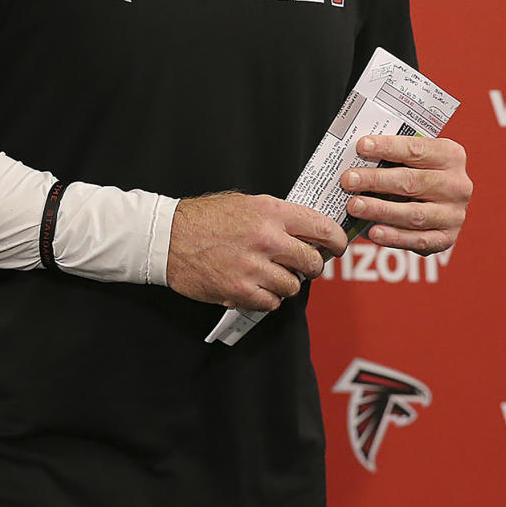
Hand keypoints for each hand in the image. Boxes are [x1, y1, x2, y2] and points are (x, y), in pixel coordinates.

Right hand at [166, 192, 347, 310]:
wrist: (167, 237)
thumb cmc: (205, 218)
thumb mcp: (244, 203)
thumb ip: (276, 216)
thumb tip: (306, 230)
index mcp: (270, 212)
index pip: (321, 227)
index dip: (336, 239)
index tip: (338, 246)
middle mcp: (266, 239)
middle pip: (312, 261)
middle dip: (312, 266)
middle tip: (305, 265)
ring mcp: (254, 267)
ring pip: (293, 285)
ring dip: (286, 283)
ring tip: (270, 274)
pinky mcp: (240, 291)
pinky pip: (272, 302)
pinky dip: (268, 297)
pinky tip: (256, 286)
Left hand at [341, 135, 470, 254]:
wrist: (440, 201)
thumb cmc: (417, 172)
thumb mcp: (412, 157)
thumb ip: (392, 155)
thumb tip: (355, 155)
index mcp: (450, 155)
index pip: (415, 149)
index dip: (387, 148)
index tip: (361, 146)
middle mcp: (457, 185)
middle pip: (412, 182)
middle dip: (376, 180)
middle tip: (348, 180)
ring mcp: (454, 214)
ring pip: (414, 213)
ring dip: (380, 210)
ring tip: (354, 206)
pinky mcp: (446, 238)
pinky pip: (419, 240)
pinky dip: (394, 237)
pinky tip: (373, 232)